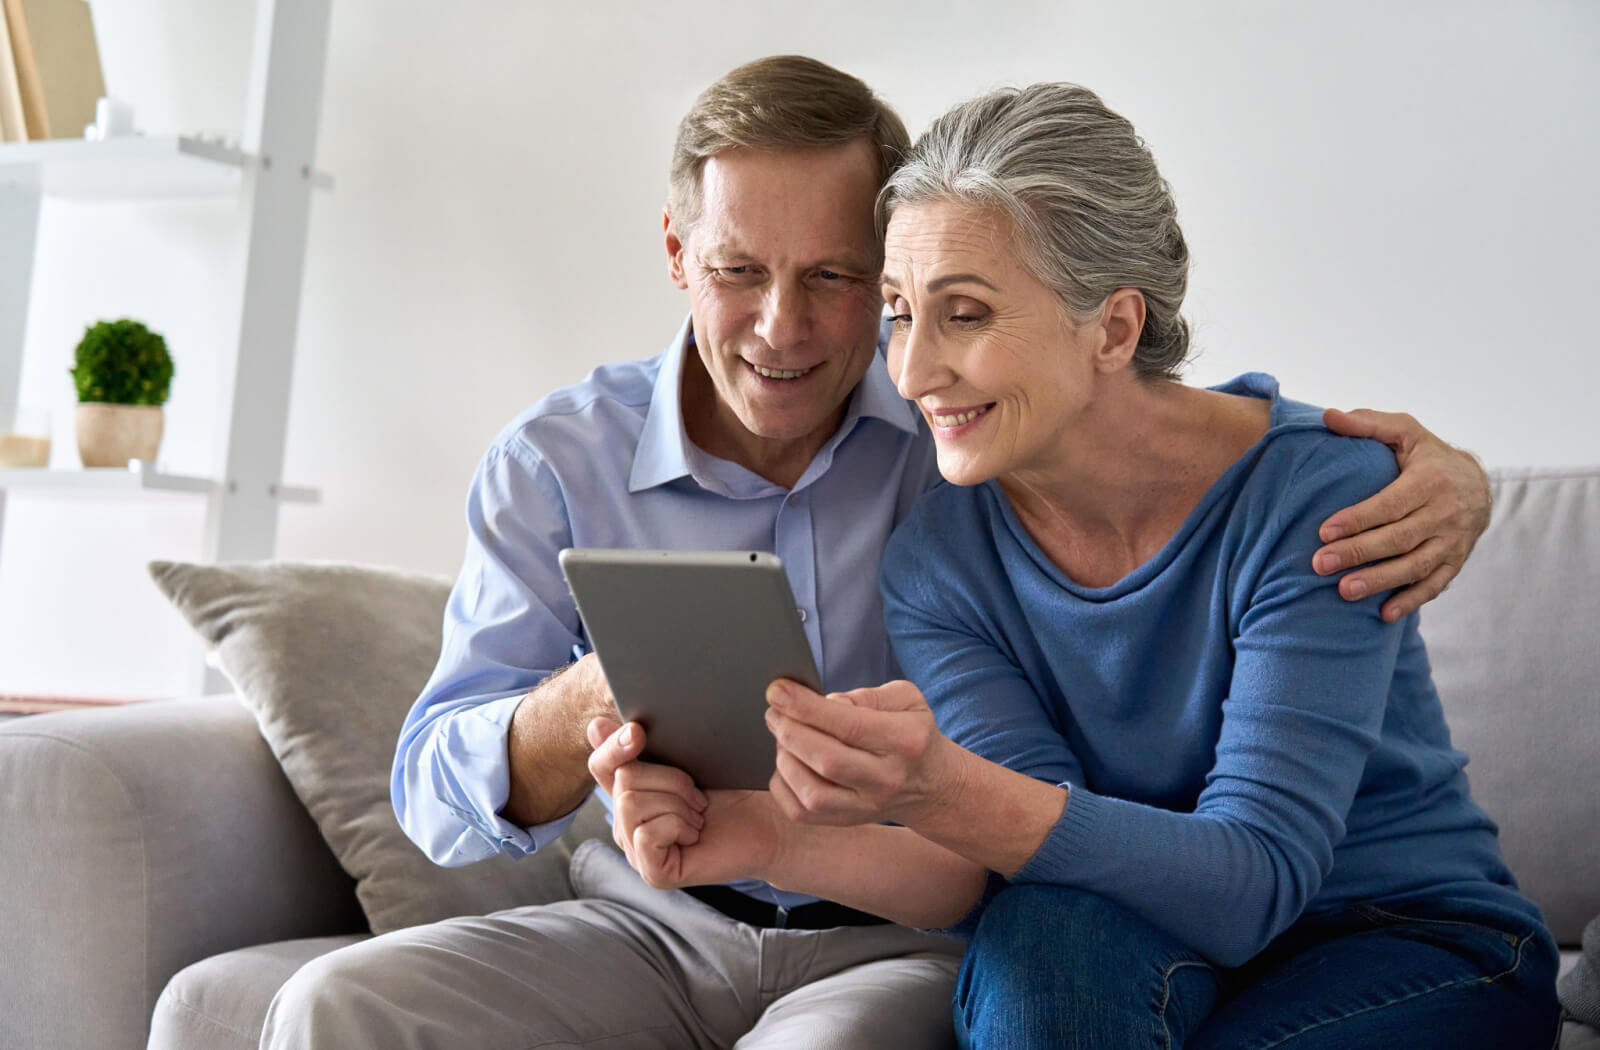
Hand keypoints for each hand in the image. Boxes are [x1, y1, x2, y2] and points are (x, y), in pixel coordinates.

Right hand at [586, 717, 782, 888]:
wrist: (769, 823)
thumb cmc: (731, 789)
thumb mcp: (686, 759)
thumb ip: (645, 746)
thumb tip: (596, 725)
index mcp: (630, 792)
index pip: (601, 764)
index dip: (613, 745)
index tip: (638, 731)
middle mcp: (626, 823)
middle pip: (623, 779)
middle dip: (670, 778)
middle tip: (698, 794)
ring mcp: (637, 851)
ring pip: (632, 805)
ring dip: (677, 803)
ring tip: (698, 814)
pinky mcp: (653, 873)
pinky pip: (647, 834)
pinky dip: (678, 826)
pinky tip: (695, 834)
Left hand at [764, 678, 960, 826]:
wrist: (931, 787)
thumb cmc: (911, 734)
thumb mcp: (906, 700)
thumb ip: (867, 696)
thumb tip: (828, 703)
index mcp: (904, 741)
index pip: (849, 725)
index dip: (806, 707)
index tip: (778, 690)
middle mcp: (885, 779)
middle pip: (826, 760)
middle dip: (789, 731)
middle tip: (774, 711)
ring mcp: (865, 807)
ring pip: (812, 792)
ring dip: (785, 759)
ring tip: (783, 736)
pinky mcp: (845, 822)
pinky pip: (801, 812)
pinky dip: (783, 785)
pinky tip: (788, 763)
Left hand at [1316, 408, 1491, 621]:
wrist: (1478, 483)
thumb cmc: (1427, 456)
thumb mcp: (1404, 431)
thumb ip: (1367, 424)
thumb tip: (1327, 416)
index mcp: (1431, 480)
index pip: (1391, 503)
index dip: (1359, 518)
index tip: (1325, 531)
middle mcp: (1446, 513)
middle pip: (1399, 538)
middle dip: (1359, 552)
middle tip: (1320, 564)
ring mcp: (1453, 541)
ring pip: (1416, 565)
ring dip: (1380, 581)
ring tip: (1344, 591)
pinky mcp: (1456, 562)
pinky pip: (1435, 585)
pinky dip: (1411, 601)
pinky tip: (1384, 614)